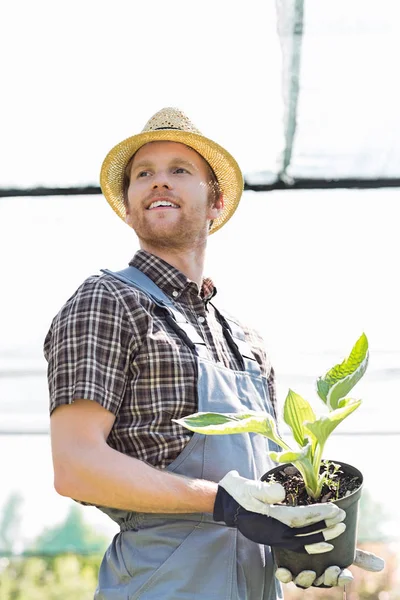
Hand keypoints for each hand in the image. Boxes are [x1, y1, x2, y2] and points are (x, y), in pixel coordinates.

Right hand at [214, 470, 345, 553]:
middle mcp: (274, 532)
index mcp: (270, 518)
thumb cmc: (238, 491)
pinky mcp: (275, 537)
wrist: (225, 502)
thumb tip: (280, 491)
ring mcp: (275, 537)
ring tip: (340, 529)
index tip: (336, 509)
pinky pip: (297, 545)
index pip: (300, 518)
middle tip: (344, 519)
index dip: (319, 514)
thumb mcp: (248, 486)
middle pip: (306, 532)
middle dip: (326, 526)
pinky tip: (323, 543)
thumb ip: (264, 490)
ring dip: (323, 536)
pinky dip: (312, 545)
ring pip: (304, 541)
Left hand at [275, 549, 385, 587]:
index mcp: (328, 571)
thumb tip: (381, 565)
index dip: (341, 578)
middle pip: (321, 581)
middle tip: (332, 569)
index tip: (346, 574)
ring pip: (303, 581)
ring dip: (307, 579)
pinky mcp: (284, 565)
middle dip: (328, 578)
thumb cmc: (322, 544)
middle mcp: (314, 574)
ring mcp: (298, 571)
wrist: (297, 534)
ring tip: (310, 571)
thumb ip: (358, 555)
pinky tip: (284, 569)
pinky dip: (283, 574)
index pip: (338, 578)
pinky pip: (282, 575)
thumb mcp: (341, 547)